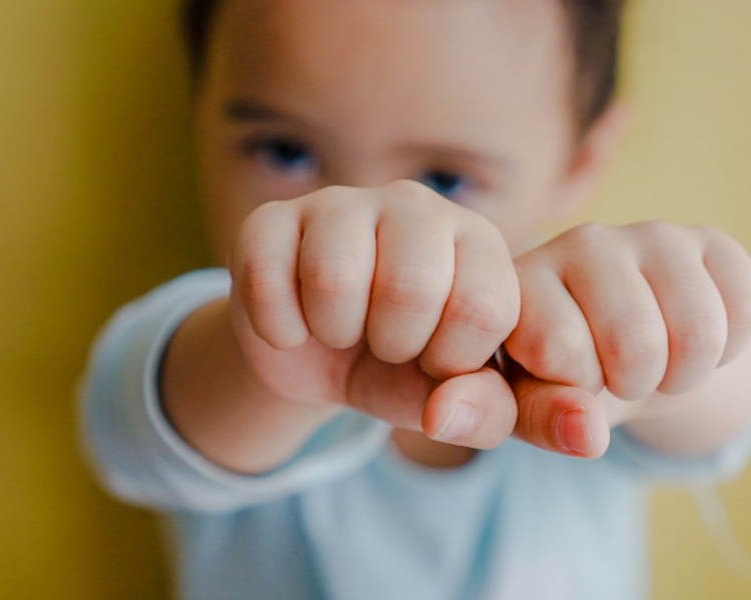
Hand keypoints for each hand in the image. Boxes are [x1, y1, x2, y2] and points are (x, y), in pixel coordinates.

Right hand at [228, 180, 521, 447]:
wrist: (322, 360)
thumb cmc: (404, 368)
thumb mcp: (453, 398)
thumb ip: (484, 412)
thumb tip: (443, 414)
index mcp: (477, 242)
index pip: (484, 306)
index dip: (453, 359)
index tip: (436, 360)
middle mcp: (415, 206)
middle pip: (411, 286)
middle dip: (394, 344)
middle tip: (386, 345)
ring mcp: (340, 203)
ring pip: (334, 277)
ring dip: (334, 332)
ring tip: (343, 329)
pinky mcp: (269, 217)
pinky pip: (266, 280)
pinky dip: (278, 328)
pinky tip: (295, 323)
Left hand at [503, 221, 750, 456]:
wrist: (621, 352)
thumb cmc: (561, 380)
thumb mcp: (530, 406)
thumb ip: (540, 419)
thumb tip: (587, 434)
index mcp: (522, 279)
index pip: (559, 347)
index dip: (575, 391)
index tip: (567, 381)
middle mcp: (580, 241)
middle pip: (636, 342)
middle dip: (636, 384)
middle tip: (620, 376)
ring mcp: (648, 233)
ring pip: (699, 330)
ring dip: (685, 375)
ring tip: (656, 364)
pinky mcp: (708, 239)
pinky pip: (745, 308)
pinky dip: (729, 349)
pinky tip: (692, 339)